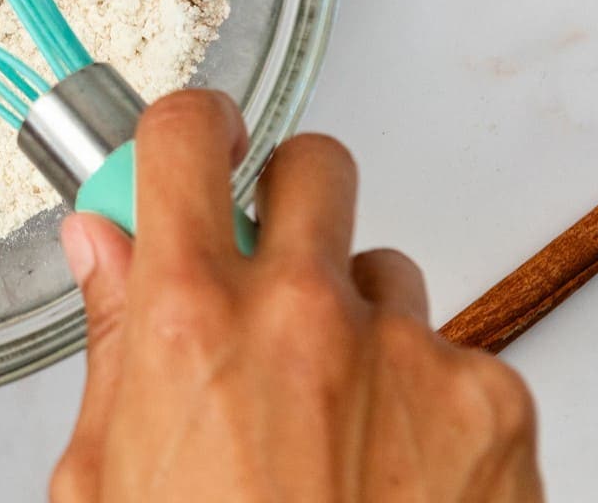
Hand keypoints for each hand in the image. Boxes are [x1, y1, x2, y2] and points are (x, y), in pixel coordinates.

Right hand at [51, 92, 543, 502]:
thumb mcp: (107, 480)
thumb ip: (112, 343)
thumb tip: (101, 250)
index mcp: (192, 319)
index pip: (184, 138)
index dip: (189, 129)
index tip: (196, 140)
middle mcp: (307, 314)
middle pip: (315, 165)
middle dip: (290, 204)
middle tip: (272, 275)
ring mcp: (412, 353)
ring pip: (389, 273)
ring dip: (361, 321)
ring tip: (334, 426)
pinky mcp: (495, 400)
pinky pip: (457, 357)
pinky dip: (427, 403)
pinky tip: (394, 476)